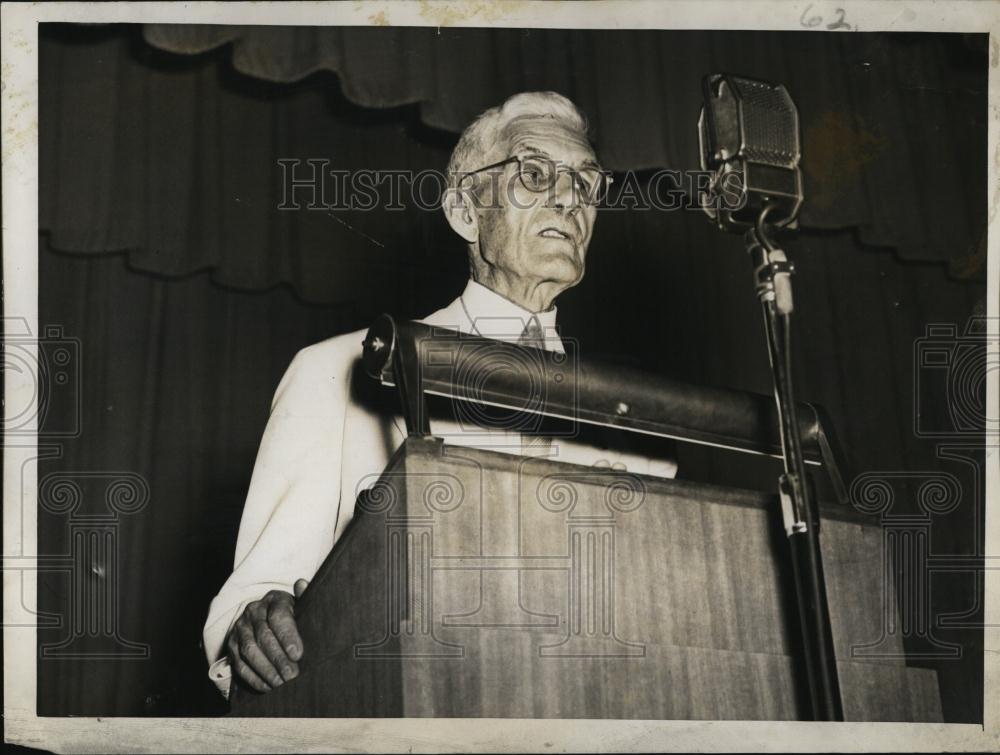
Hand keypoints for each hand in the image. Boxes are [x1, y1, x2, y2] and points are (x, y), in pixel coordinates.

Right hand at [227, 578, 308, 692]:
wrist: (268, 618)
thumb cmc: (293, 615)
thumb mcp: (301, 606)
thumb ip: (305, 597)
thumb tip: (302, 584)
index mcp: (274, 599)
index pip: (278, 616)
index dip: (288, 636)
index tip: (298, 654)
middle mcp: (253, 611)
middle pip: (264, 636)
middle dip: (278, 658)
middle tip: (292, 675)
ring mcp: (240, 628)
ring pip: (249, 651)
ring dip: (266, 670)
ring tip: (281, 684)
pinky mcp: (232, 645)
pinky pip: (239, 664)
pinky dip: (253, 678)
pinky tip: (267, 687)